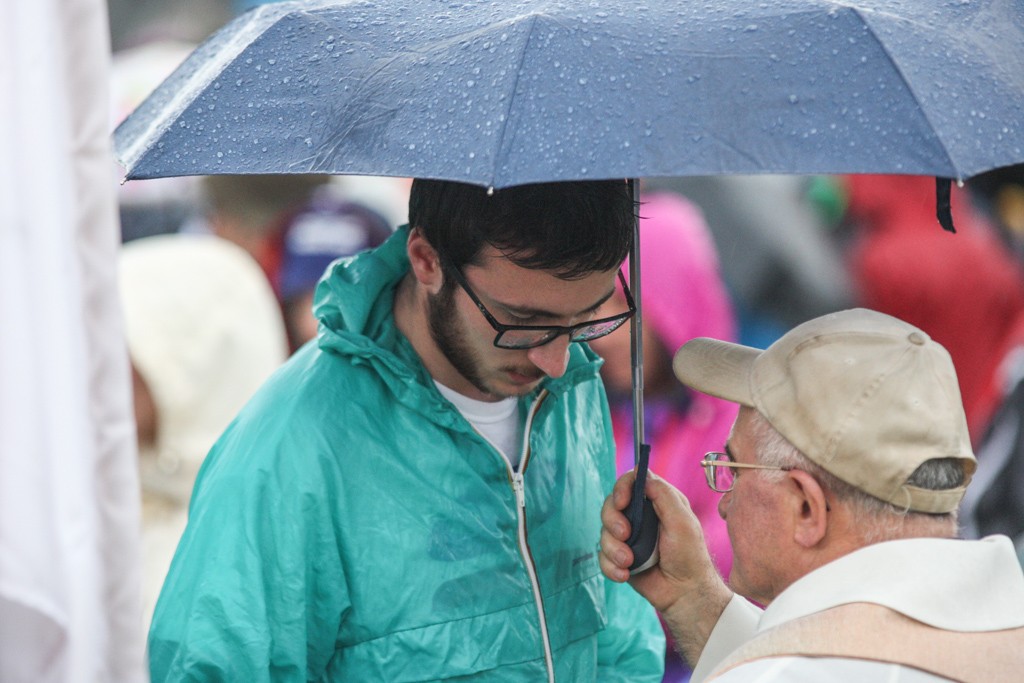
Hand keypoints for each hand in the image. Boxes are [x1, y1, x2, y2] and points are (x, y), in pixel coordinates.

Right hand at [599, 470, 732, 663]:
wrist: (684, 593)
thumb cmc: (689, 556)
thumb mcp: (682, 521)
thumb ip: (663, 495)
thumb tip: (641, 472)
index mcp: (656, 502)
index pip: (631, 483)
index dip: (621, 488)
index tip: (621, 502)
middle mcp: (640, 517)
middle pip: (610, 505)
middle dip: (613, 521)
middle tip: (625, 535)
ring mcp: (629, 538)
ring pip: (604, 533)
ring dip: (613, 548)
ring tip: (629, 562)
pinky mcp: (620, 558)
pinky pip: (603, 556)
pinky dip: (611, 566)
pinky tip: (625, 574)